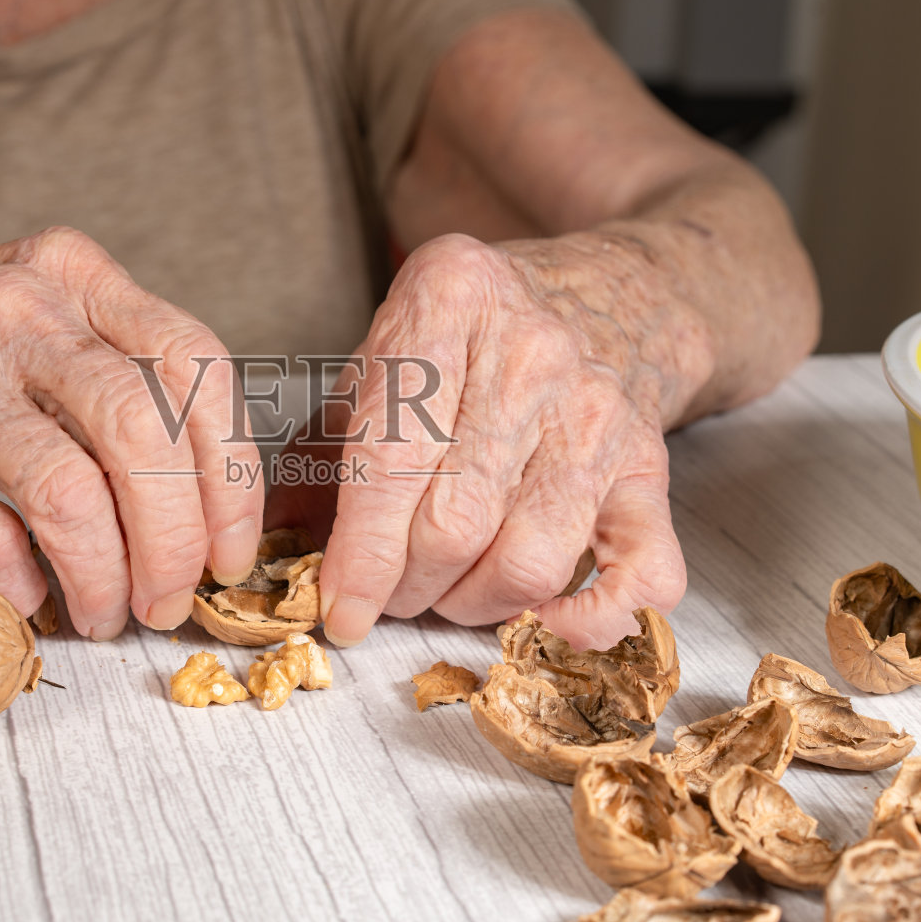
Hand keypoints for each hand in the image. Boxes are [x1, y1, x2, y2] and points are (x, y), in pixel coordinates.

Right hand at [0, 227, 261, 636]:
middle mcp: (15, 310)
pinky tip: (25, 596)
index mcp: (70, 273)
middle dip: (178, 542)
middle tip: (171, 599)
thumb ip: (113, 372)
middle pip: (143, 437)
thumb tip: (203, 506)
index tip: (231, 548)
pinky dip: (19, 587)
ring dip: (104, 579)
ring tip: (104, 613)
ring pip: (70, 494)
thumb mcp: (29, 313)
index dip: (231, 475)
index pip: (196, 368)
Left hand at [266, 233, 689, 647]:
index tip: (338, 610)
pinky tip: (543, 617)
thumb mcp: (383, 358)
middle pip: (455, 524)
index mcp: (449, 302)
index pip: (391, 459)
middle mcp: (533, 353)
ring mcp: (601, 414)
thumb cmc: (471, 340)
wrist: (605, 298)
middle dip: (406, 587)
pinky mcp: (652, 470)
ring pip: (530, 561)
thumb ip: (320, 446)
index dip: (359, 555)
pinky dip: (591, 622)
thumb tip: (268, 543)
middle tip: (389, 591)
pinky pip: (640, 576)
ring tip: (447, 591)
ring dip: (472, 606)